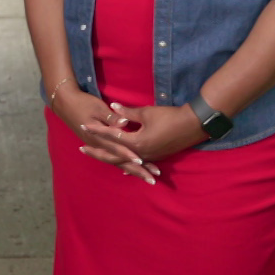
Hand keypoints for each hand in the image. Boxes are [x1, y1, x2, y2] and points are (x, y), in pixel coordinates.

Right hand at [50, 88, 161, 183]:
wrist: (65, 104)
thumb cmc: (82, 103)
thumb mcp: (97, 107)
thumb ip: (111, 117)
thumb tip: (124, 123)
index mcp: (99, 137)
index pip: (117, 149)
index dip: (130, 155)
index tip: (143, 162)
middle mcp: (99, 145)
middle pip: (120, 161)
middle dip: (137, 170)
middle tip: (153, 180)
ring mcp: (99, 146)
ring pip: (118, 162)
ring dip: (134, 170)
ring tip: (150, 178)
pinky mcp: (99, 145)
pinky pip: (114, 159)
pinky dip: (124, 165)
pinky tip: (132, 171)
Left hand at [84, 101, 208, 162]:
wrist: (193, 125)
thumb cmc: (170, 116)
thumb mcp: (147, 113)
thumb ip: (128, 113)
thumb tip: (113, 107)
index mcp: (136, 142)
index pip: (111, 136)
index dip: (97, 130)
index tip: (84, 125)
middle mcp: (140, 154)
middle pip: (113, 155)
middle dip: (97, 151)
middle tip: (81, 149)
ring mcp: (148, 157)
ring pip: (124, 161)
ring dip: (110, 158)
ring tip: (95, 156)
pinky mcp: (155, 156)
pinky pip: (136, 163)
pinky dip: (126, 163)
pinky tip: (121, 167)